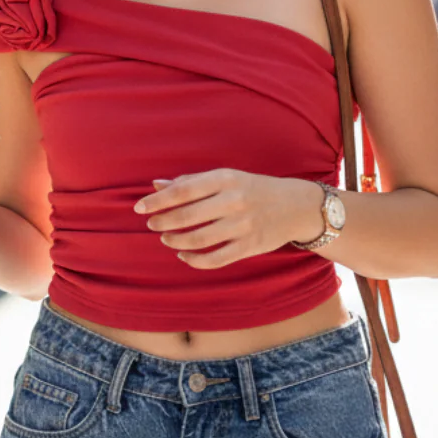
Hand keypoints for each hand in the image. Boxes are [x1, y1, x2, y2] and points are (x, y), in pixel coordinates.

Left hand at [133, 169, 323, 268]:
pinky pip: (215, 259)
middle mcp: (234, 201)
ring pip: (198, 239)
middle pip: (186, 216)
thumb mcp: (226, 177)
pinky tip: (184, 256)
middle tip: (153, 226)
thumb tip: (157, 185)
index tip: (139, 208)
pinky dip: (194, 260)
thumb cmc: (254, 189)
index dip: (157, 201)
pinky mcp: (249, 246)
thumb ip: (192, 181)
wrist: (297, 206)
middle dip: (163, 223)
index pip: (183, 190)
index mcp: (225, 179)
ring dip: (176, 242)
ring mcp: (242, 225)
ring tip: (167, 240)